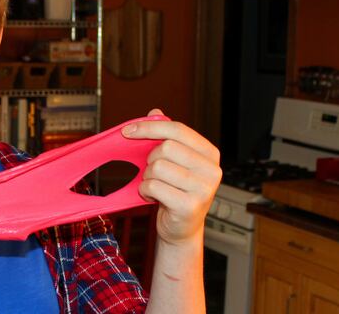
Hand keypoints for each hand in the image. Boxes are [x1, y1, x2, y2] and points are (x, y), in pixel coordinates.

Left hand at [122, 109, 221, 244]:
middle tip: (153, 172)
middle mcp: (212, 170)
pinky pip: (153, 186)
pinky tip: (153, 197)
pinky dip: (145, 190)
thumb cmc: (176, 190)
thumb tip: (156, 111)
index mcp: (210, 153)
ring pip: (157, 167)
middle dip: (150, 159)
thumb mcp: (174, 161)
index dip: (149, 127)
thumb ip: (166, 136)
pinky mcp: (190, 206)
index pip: (177, 129)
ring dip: (147, 177)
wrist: (181, 227)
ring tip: (155, 186)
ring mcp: (204, 189)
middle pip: (166, 148)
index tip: (127, 131)